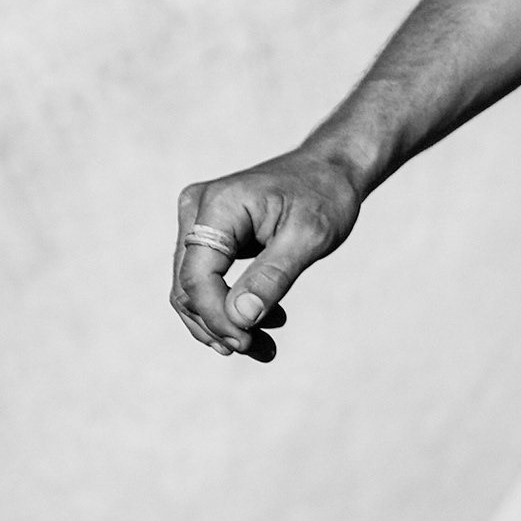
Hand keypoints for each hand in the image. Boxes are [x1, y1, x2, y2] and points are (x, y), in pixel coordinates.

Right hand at [171, 149, 362, 357]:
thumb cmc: (325, 195)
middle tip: (261, 351)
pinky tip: (265, 324)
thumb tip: (240, 319)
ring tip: (265, 348)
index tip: (247, 342)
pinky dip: (231, 307)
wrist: (331, 169)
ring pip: (195, 290)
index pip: (197, 276)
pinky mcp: (210, 236)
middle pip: (188, 287)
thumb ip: (273, 276)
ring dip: (225, 324)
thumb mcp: (310, 236)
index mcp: (217, 206)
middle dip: (220, 326)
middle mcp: (196, 210)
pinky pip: (208, 280)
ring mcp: (198, 222)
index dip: (216, 316)